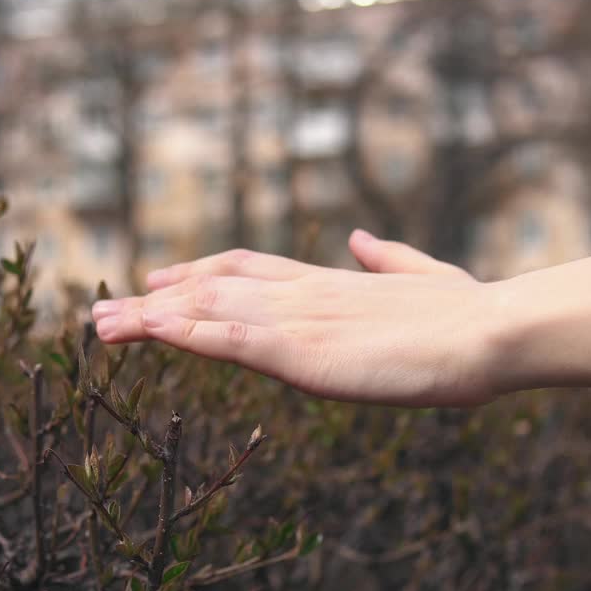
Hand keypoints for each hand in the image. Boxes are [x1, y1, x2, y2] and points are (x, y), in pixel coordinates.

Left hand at [91, 229, 507, 405]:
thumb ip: (385, 258)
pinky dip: (185, 332)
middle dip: (155, 299)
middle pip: (212, 287)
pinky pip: (229, 339)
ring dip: (149, 318)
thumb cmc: (469, 315)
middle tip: (105, 310)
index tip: (159, 281)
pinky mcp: (303, 351)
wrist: (491, 333)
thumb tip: (358, 239)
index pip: (247, 269)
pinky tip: (150, 330)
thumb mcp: (421, 278)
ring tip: (99, 326)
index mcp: (329, 283)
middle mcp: (303, 293)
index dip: (198, 274)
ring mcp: (300, 319)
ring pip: (207, 310)